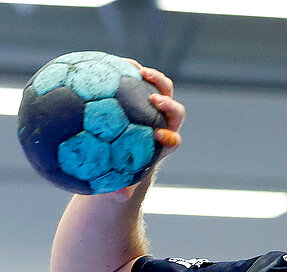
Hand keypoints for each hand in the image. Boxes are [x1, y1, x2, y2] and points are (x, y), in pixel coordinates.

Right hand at [104, 61, 184, 199]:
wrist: (123, 154)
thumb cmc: (122, 171)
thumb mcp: (120, 182)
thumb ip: (121, 188)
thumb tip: (119, 196)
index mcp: (162, 145)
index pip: (173, 140)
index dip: (170, 137)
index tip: (161, 137)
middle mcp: (163, 124)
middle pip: (174, 111)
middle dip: (168, 104)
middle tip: (154, 99)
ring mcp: (154, 107)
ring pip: (161, 88)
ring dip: (154, 78)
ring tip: (137, 70)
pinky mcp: (142, 93)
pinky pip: (139, 79)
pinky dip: (130, 70)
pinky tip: (112, 61)